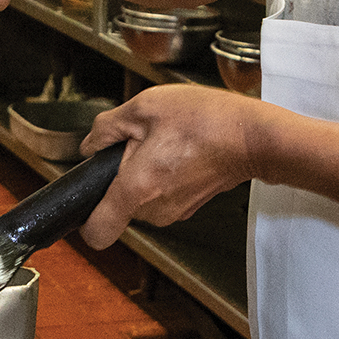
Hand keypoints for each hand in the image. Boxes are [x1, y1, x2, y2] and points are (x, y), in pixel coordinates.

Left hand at [76, 85, 264, 245]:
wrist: (253, 137)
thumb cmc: (206, 121)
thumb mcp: (144, 107)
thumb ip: (106, 128)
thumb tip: (89, 145)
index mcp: (136, 189)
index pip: (96, 232)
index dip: (85, 216)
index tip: (89, 195)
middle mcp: (154, 210)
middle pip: (116, 204)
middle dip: (120, 175)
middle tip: (142, 145)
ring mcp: (173, 212)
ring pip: (139, 199)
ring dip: (143, 174)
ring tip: (166, 144)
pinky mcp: (188, 207)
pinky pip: (160, 195)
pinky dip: (163, 177)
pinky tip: (180, 152)